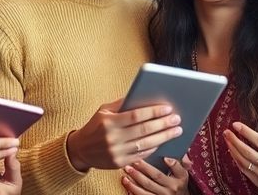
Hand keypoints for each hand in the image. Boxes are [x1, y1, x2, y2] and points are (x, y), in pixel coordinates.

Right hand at [67, 99, 182, 171]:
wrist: (80, 149)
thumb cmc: (95, 126)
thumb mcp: (104, 110)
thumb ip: (123, 103)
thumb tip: (145, 95)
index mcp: (109, 122)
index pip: (136, 116)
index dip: (154, 112)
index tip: (168, 108)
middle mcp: (112, 138)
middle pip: (144, 130)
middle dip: (163, 124)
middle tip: (177, 119)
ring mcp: (116, 152)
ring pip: (145, 144)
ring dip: (163, 137)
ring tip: (176, 130)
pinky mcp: (119, 163)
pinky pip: (141, 155)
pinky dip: (153, 147)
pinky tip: (162, 141)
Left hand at [122, 156, 191, 194]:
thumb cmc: (179, 184)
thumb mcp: (183, 174)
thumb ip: (177, 165)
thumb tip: (166, 158)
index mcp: (176, 182)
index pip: (162, 174)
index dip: (152, 168)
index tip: (148, 160)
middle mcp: (168, 191)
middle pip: (150, 182)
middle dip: (138, 173)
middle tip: (129, 165)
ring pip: (144, 192)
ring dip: (133, 184)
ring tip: (125, 176)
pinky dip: (134, 192)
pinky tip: (127, 187)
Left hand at [224, 112, 257, 194]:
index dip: (246, 132)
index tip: (236, 124)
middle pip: (248, 151)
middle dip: (235, 140)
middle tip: (227, 132)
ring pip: (244, 161)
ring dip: (233, 149)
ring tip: (227, 139)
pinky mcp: (257, 181)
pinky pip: (243, 169)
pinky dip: (236, 159)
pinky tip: (232, 151)